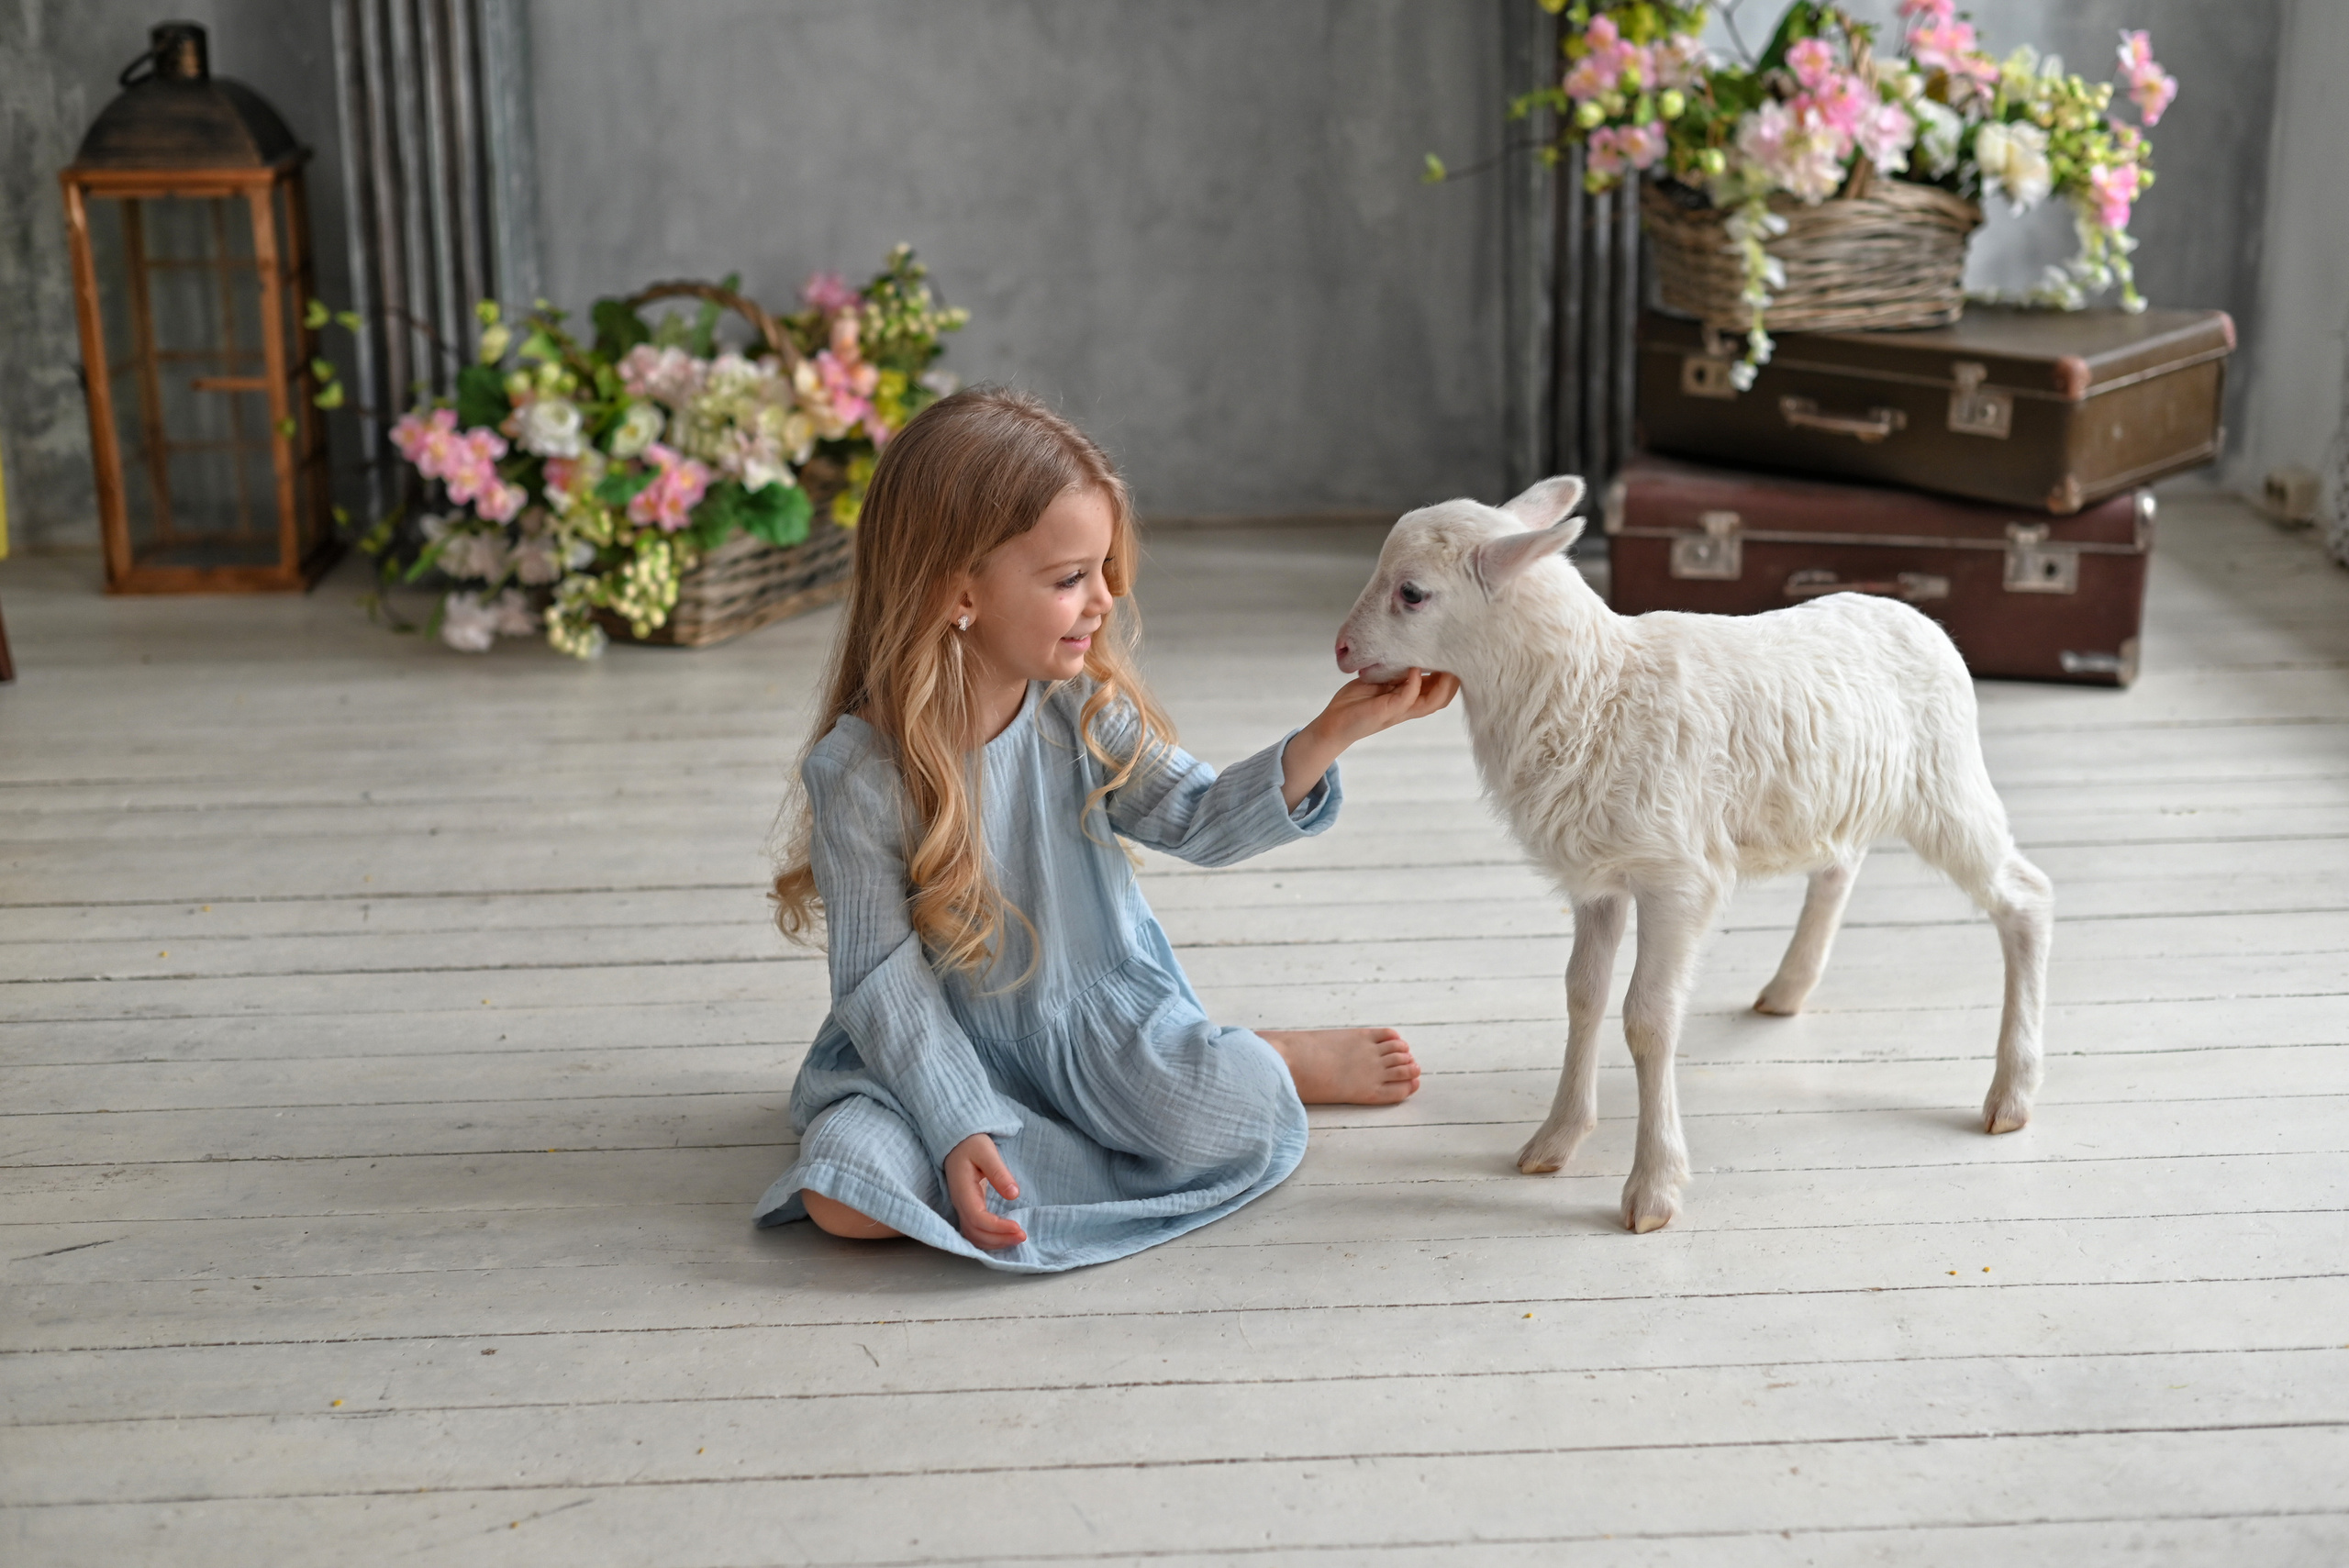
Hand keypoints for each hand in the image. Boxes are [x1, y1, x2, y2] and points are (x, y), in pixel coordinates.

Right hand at [943, 1133, 1025, 1249]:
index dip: (998, 1227)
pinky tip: (1005, 1237)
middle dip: (999, 1239)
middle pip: (975, 1233)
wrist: (957, 1142)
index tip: (1018, 1227)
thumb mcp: (987, 1152)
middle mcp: (960, 1204)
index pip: (978, 1219)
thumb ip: (999, 1173)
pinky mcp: (968, 1209)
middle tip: (1022, 1236)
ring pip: (974, 1236)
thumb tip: (1014, 1194)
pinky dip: (990, 1239)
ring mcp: (962, 1208)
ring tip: (1017, 1238)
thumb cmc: (971, 1144)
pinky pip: (975, 1232)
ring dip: (995, 1242)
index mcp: (963, 1191)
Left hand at [1280, 669, 1460, 808]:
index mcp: (1409, 699)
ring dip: (1442, 683)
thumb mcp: (1380, 680)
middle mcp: (1409, 707)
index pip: (1441, 690)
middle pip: (1443, 697)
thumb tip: (1411, 654)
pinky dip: (1414, 682)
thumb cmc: (1355, 701)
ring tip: (1445, 662)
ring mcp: (1399, 710)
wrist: (1333, 723)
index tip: (1455, 655)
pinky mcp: (1387, 711)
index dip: (1452, 675)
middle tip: (1456, 656)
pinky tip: (1414, 667)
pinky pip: (1408, 697)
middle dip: (1454, 679)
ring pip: (1433, 701)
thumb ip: (1396, 672)